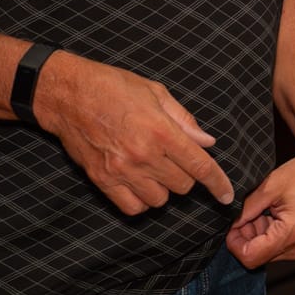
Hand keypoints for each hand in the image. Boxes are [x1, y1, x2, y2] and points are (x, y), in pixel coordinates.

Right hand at [36, 53, 233, 213]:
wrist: (67, 94)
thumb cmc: (112, 87)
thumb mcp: (155, 93)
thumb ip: (184, 121)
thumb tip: (208, 143)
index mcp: (161, 131)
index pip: (200, 166)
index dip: (218, 184)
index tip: (226, 196)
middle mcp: (144, 155)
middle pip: (182, 186)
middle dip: (184, 175)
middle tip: (172, 158)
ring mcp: (122, 171)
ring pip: (160, 200)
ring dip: (163, 188)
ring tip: (152, 168)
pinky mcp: (103, 180)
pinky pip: (133, 208)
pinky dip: (141, 200)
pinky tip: (138, 183)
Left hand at [225, 146, 294, 267]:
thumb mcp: (270, 187)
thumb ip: (246, 210)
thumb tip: (232, 225)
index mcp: (292, 234)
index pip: (251, 258)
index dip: (235, 244)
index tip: (231, 228)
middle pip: (260, 255)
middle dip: (248, 237)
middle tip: (248, 213)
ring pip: (271, 252)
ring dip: (261, 235)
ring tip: (265, 210)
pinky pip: (284, 248)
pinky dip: (274, 235)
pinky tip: (276, 215)